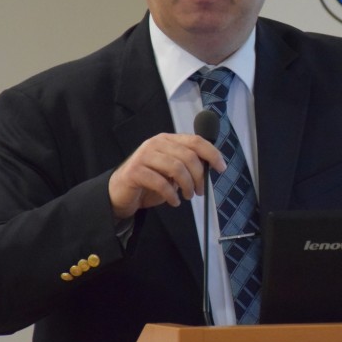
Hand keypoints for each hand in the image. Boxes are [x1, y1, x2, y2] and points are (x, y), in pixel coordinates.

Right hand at [108, 133, 226, 218]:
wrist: (120, 192)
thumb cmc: (149, 181)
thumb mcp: (172, 170)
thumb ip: (187, 165)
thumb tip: (209, 169)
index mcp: (168, 140)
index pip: (195, 140)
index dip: (211, 153)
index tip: (221, 168)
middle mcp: (156, 143)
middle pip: (188, 156)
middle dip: (199, 176)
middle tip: (200, 191)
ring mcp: (144, 156)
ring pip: (176, 168)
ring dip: (187, 186)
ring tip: (187, 196)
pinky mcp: (135, 171)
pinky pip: (161, 183)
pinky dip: (171, 195)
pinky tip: (174, 201)